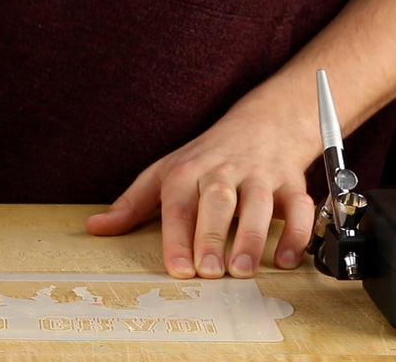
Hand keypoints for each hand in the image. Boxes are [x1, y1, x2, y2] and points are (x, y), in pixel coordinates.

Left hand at [85, 99, 315, 278]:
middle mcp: (223, 172)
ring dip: (253, 237)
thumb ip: (131, 204)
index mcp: (187, 171)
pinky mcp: (291, 183)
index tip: (178, 269)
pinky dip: (297, 233)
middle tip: (209, 271)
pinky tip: (286, 259)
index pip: (178, 204)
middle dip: (213, 235)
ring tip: (243, 270)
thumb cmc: (205, 158)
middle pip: (218, 200)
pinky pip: (300, 206)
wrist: (261, 124)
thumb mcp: (163, 173)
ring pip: (259, 203)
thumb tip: (95, 228)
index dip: (177, 237)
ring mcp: (260, 176)